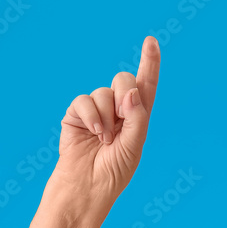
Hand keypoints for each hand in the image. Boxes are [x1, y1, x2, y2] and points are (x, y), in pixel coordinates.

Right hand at [55, 36, 160, 199]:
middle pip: (124, 80)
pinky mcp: (76, 115)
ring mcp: (96, 111)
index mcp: (138, 115)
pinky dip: (91, 115)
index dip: (149, 62)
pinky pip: (84, 100)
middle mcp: (118, 109)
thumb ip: (137, 115)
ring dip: (106, 116)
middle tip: (122, 117)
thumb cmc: (114, 170)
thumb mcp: (134, 144)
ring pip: (103, 92)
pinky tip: (93, 132)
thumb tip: (132, 90)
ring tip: (105, 139)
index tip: (151, 41)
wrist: (87, 186)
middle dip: (125, 94)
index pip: (146, 84)